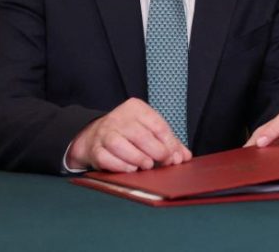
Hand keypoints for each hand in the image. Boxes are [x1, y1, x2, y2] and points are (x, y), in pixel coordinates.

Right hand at [66, 98, 191, 172]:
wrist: (96, 135)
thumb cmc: (130, 133)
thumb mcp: (149, 130)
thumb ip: (169, 142)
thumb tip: (184, 157)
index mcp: (136, 108)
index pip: (157, 125)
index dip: (169, 143)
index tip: (175, 157)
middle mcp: (118, 118)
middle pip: (140, 135)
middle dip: (156, 151)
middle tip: (164, 162)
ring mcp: (104, 132)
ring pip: (120, 145)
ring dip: (137, 158)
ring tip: (147, 165)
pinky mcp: (94, 148)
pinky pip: (106, 158)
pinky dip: (121, 166)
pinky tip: (131, 169)